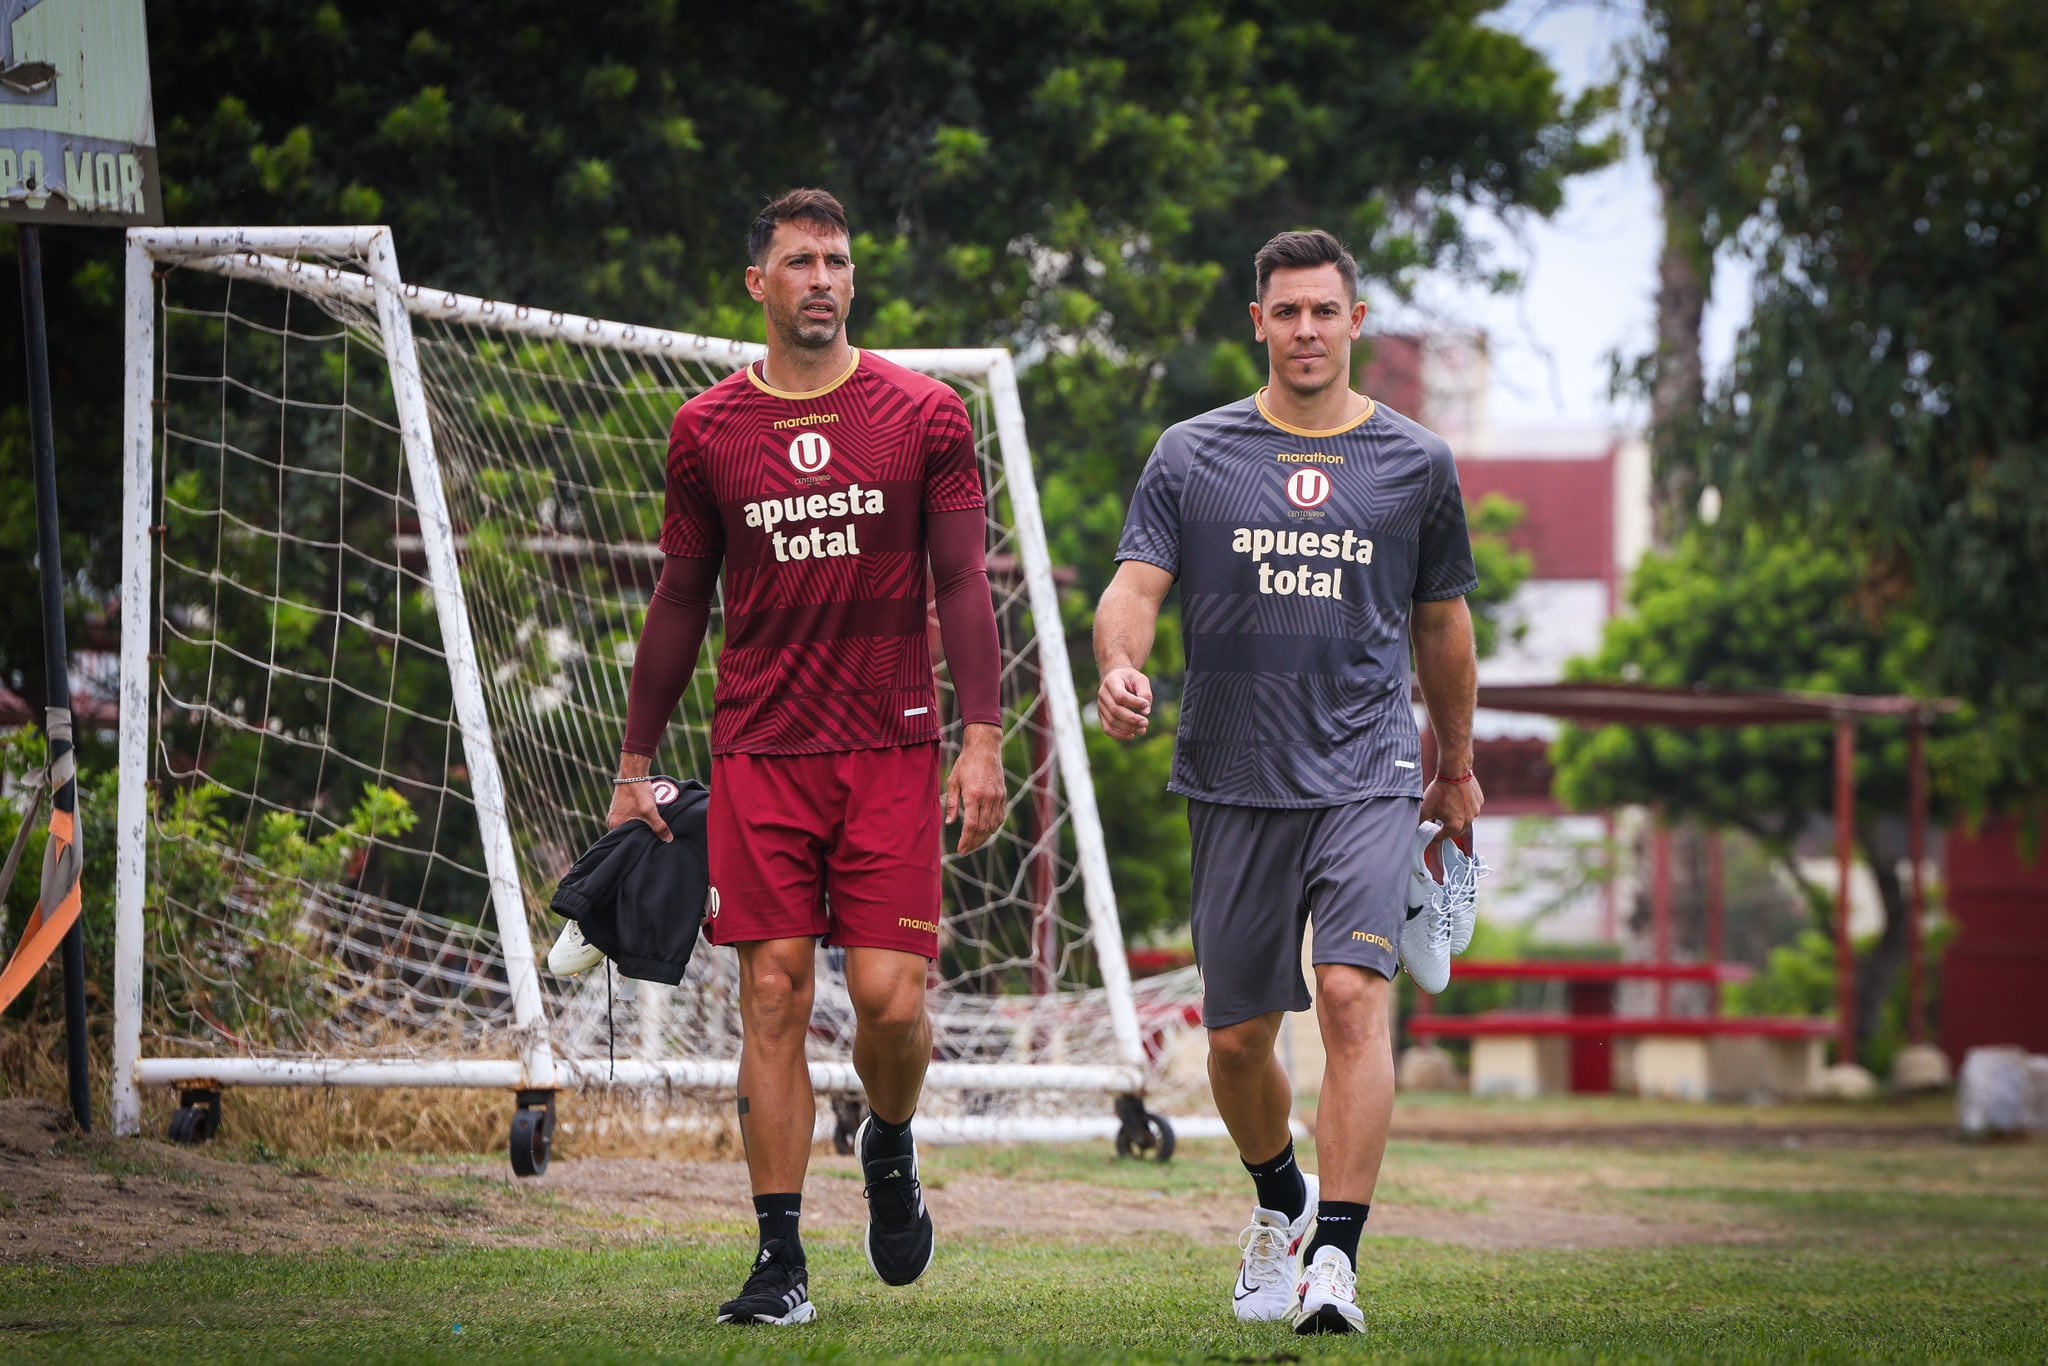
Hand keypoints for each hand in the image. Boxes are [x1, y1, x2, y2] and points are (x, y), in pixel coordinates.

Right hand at [606, 778, 672, 842]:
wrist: (633, 773)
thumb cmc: (638, 791)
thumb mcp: (650, 811)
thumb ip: (659, 826)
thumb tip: (668, 840)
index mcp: (615, 825)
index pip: (624, 843)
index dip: (636, 845)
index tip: (647, 847)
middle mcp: (611, 822)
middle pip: (626, 836)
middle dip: (638, 838)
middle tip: (650, 841)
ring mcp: (615, 815)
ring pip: (628, 828)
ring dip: (638, 829)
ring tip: (649, 832)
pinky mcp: (620, 809)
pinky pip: (628, 820)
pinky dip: (636, 822)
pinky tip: (646, 822)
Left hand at [945, 724, 1005, 853]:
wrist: (985, 748)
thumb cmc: (966, 763)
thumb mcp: (953, 781)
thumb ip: (952, 803)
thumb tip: (950, 823)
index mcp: (974, 795)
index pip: (971, 825)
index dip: (966, 840)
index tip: (960, 849)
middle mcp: (988, 798)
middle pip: (983, 829)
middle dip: (974, 843)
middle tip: (965, 851)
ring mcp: (998, 797)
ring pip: (993, 825)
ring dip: (984, 838)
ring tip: (974, 845)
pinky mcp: (1002, 795)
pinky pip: (999, 817)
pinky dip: (993, 828)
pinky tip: (985, 833)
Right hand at [1097, 666, 1152, 739]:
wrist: (1117, 679)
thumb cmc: (1131, 679)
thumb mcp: (1140, 680)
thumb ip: (1145, 693)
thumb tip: (1145, 712)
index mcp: (1111, 681)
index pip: (1120, 696)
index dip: (1134, 703)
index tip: (1146, 705)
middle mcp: (1103, 694)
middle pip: (1115, 710)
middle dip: (1132, 719)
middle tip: (1146, 722)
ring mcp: (1100, 706)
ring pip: (1111, 721)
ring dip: (1128, 728)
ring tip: (1142, 730)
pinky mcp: (1102, 716)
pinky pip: (1108, 729)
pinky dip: (1119, 735)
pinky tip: (1132, 735)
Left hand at [1420, 771, 1483, 843]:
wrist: (1455, 772)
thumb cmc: (1440, 791)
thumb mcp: (1425, 808)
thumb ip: (1420, 822)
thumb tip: (1414, 830)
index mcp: (1455, 826)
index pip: (1441, 837)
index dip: (1433, 836)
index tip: (1429, 833)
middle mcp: (1468, 821)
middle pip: (1455, 831)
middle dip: (1446, 829)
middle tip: (1438, 823)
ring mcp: (1476, 811)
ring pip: (1465, 819)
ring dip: (1457, 817)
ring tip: (1448, 808)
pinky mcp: (1479, 801)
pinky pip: (1471, 808)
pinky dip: (1465, 807)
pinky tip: (1457, 799)